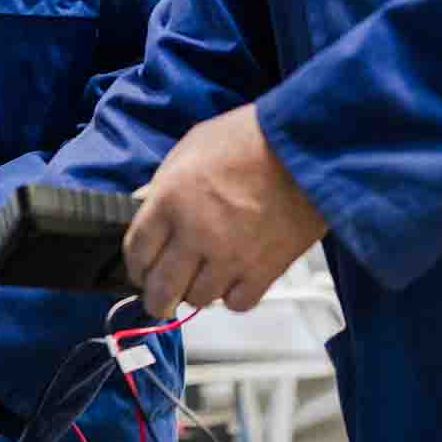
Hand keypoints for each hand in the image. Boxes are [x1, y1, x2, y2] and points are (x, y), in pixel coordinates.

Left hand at [124, 103, 327, 317]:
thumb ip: (163, 181)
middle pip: (161, 289)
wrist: (306, 147)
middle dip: (156, 299)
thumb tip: (143, 204)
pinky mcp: (264, 271)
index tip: (139, 270)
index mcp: (170, 201)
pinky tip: (233, 279)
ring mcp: (230, 258)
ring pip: (198, 300)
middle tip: (159, 299)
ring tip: (202, 279)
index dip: (135, 266)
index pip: (137, 251)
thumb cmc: (249, 138)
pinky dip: (232, 296)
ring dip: (196, 293)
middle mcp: (195, 235)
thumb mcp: (192, 146)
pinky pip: (237, 303)